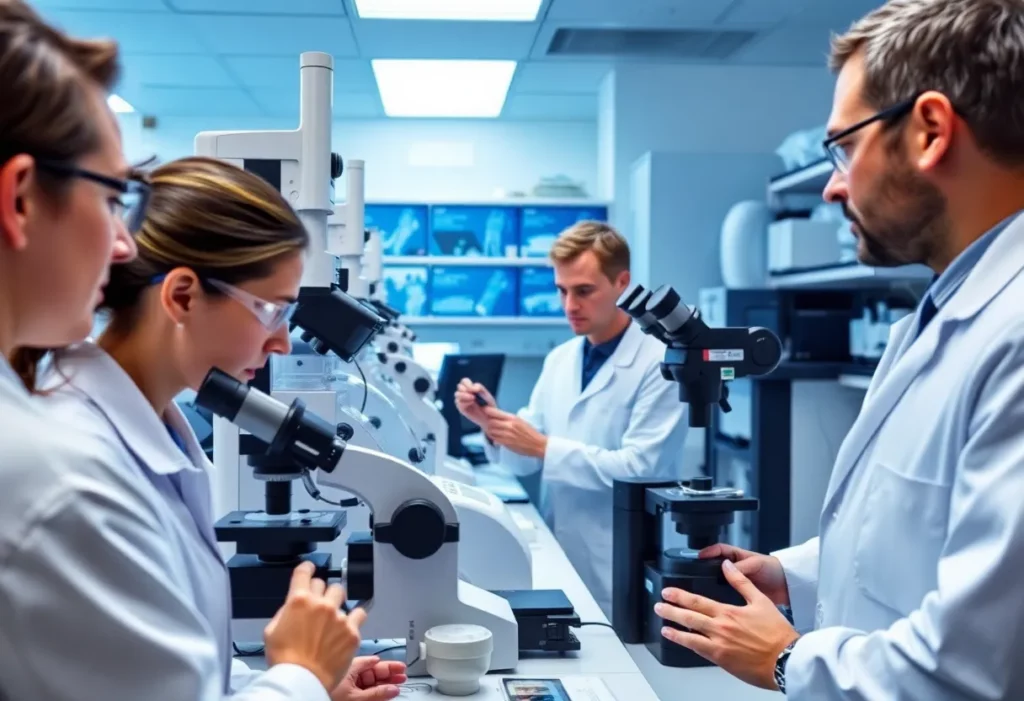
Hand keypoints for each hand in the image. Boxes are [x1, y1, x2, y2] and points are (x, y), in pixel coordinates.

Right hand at [264, 562, 366, 692]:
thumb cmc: (284, 659)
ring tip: (333, 616)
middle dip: (320, 592)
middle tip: (318, 606)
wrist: (302, 680)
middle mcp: (321, 604)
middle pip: (325, 584)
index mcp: (299, 601)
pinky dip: (353, 618)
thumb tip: (293, 604)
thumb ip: (285, 611)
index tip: (310, 569)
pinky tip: (347, 626)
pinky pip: (359, 614)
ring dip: (337, 602)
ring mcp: (339, 617)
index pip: (304, 572)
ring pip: (342, 595)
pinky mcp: (352, 631)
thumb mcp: (271, 630)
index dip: (307, 568)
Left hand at [331, 656, 407, 700]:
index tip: (400, 667)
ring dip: (384, 682)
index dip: (388, 665)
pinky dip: (374, 690)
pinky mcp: (345, 692)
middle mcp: (348, 673)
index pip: (373, 663)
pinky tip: (384, 692)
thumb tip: (393, 689)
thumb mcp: (355, 697)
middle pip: (373, 671)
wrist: (310, 698)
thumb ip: (376, 694)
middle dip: (389, 673)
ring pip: (369, 681)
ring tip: (398, 682)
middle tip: (402, 675)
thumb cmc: (325, 694)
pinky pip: (363, 689)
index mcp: (350, 667)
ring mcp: (346, 682)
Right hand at [454, 378, 494, 427]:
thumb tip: (473, 387)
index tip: (475, 389)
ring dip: (464, 395)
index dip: (467, 383)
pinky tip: (471, 402)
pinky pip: (458, 402)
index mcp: (471, 388)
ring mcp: (462, 401)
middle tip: (474, 395)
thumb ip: (480, 388)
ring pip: (457, 394)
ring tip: (473, 398)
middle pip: (459, 386)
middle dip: (466, 389)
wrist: (490, 418)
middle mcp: (465, 394)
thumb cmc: (489, 405)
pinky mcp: (461, 408)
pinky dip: (465, 401)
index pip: (464, 381)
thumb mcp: (487, 395)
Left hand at [482, 406, 547, 458]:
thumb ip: (508, 419)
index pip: (495, 412)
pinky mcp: (506, 444)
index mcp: (513, 418)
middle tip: (486, 422)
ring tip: (492, 430)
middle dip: (487, 422)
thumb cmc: (531, 433)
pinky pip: (495, 439)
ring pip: (491, 431)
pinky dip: (493, 438)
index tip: (485, 411)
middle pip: (491, 422)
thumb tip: (497, 418)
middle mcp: (509, 426)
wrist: (538, 444)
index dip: (488, 411)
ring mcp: (507, 435)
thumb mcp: (520, 421)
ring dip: (490, 430)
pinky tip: (496, 437)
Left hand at [656, 560, 799, 689]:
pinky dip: (686, 644)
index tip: (668, 592)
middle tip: (658, 606)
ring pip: (690, 635)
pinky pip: (698, 650)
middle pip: (689, 617)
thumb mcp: (761, 600)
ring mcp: (719, 645)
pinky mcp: (721, 660)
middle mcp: (721, 628)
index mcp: (729, 612)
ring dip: (674, 629)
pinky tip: (678, 640)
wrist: (786, 659)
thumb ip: (741, 582)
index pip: (698, 601)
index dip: (680, 596)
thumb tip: (727, 566)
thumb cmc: (777, 634)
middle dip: (671, 610)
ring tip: (662, 624)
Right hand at [700, 543, 789, 606]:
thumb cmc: (775, 570)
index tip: (698, 556)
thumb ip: (742, 567)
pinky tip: (715, 603)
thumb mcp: (757, 564)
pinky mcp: (742, 596)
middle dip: (705, 569)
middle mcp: (736, 569)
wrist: (790, 587)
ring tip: (700, 589)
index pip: (719, 550)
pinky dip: (721, 598)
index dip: (709, 552)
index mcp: (739, 556)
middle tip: (694, 573)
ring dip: (711, 584)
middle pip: (716, 567)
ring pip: (719, 581)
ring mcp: (738, 583)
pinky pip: (728, 595)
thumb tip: (725, 569)